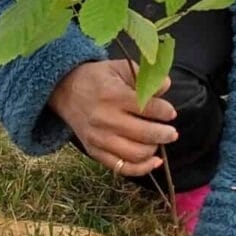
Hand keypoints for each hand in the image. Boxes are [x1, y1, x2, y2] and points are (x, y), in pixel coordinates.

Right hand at [48, 59, 176, 176]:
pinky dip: (142, 168)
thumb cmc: (95, 78)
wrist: (63, 91)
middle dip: (164, 134)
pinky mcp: (94, 152)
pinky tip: (154, 161)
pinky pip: (122, 168)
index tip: (170, 113)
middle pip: (145, 134)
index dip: (165, 112)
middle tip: (171, 131)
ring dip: (154, 150)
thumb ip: (142, 76)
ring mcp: (99, 138)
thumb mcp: (118, 67)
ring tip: (158, 141)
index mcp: (112, 95)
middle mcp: (105, 119)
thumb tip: (165, 86)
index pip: (147, 108)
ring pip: (136, 153)